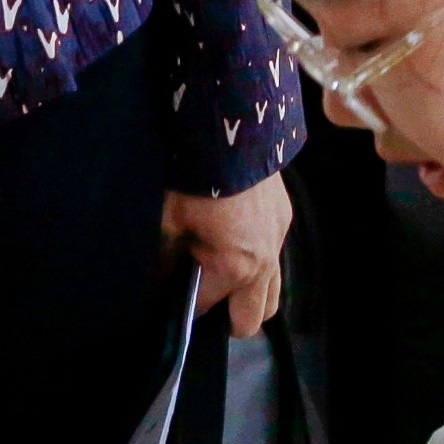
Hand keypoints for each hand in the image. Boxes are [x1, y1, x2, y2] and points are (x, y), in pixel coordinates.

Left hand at [164, 174, 292, 334]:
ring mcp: (279, 240)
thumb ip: (164, 260)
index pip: (207, 310)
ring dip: (247, 294)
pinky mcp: (284, 218)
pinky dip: (256, 263)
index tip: (169, 295)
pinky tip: (232, 239)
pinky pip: (274, 258)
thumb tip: (159, 282)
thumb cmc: (192, 176)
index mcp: (234, 269)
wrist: (232, 124)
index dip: (184, 308)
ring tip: (219, 272)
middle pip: (252, 318)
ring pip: (271, 293)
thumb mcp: (167, 220)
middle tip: (199, 293)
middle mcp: (265, 263)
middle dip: (226, 315)